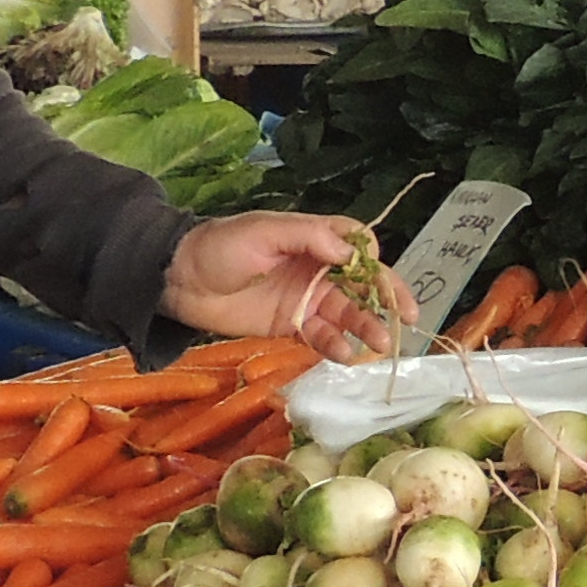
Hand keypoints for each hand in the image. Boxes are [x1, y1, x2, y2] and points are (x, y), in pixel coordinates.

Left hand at [164, 212, 412, 363]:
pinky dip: (336, 345)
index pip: (357, 244)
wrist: (179, 281)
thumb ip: (308, 237)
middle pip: (362, 282)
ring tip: (381, 344)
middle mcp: (316, 268)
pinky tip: (347, 355)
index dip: (371, 258)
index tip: (373, 272)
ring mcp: (306, 298)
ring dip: (366, 326)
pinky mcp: (292, 325)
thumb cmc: (220, 247)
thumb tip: (350, 252)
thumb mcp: (262, 231)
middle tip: (407, 316)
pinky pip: (322, 335)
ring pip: (347, 312)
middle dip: (386, 298)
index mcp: (312, 238)